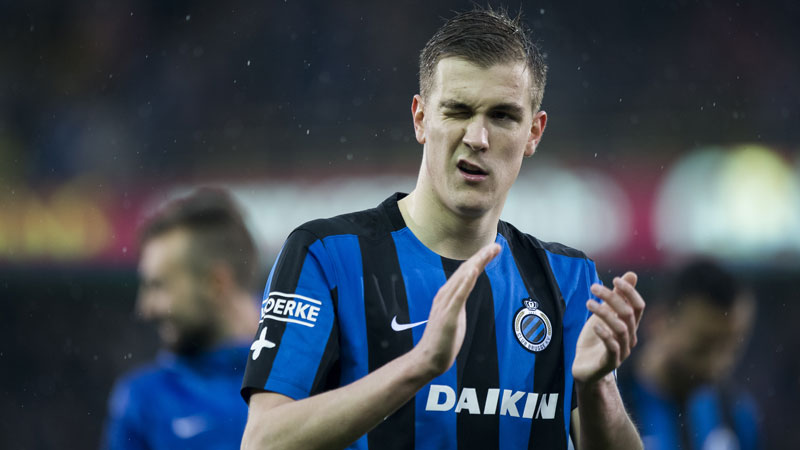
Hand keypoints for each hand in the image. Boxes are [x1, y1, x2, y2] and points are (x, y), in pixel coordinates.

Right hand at [412, 243, 500, 377]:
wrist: (428, 359)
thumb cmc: (442, 340)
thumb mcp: (454, 316)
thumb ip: (458, 303)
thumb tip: (465, 294)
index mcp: (448, 295)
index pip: (466, 273)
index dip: (479, 260)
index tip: (493, 250)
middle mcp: (446, 296)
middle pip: (465, 271)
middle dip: (481, 257)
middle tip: (496, 245)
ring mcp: (446, 305)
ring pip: (463, 279)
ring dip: (476, 263)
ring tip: (488, 252)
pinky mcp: (448, 316)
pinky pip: (458, 296)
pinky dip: (465, 282)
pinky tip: (473, 271)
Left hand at [572, 272, 644, 383]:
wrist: (584, 369)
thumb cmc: (595, 340)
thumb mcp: (604, 315)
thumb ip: (617, 297)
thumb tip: (631, 274)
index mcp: (630, 326)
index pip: (638, 306)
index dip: (630, 292)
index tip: (615, 279)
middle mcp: (630, 338)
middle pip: (628, 314)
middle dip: (612, 298)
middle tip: (593, 287)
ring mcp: (622, 352)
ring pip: (621, 329)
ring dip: (604, 313)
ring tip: (588, 303)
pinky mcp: (610, 363)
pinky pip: (612, 348)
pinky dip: (605, 334)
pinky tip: (594, 325)